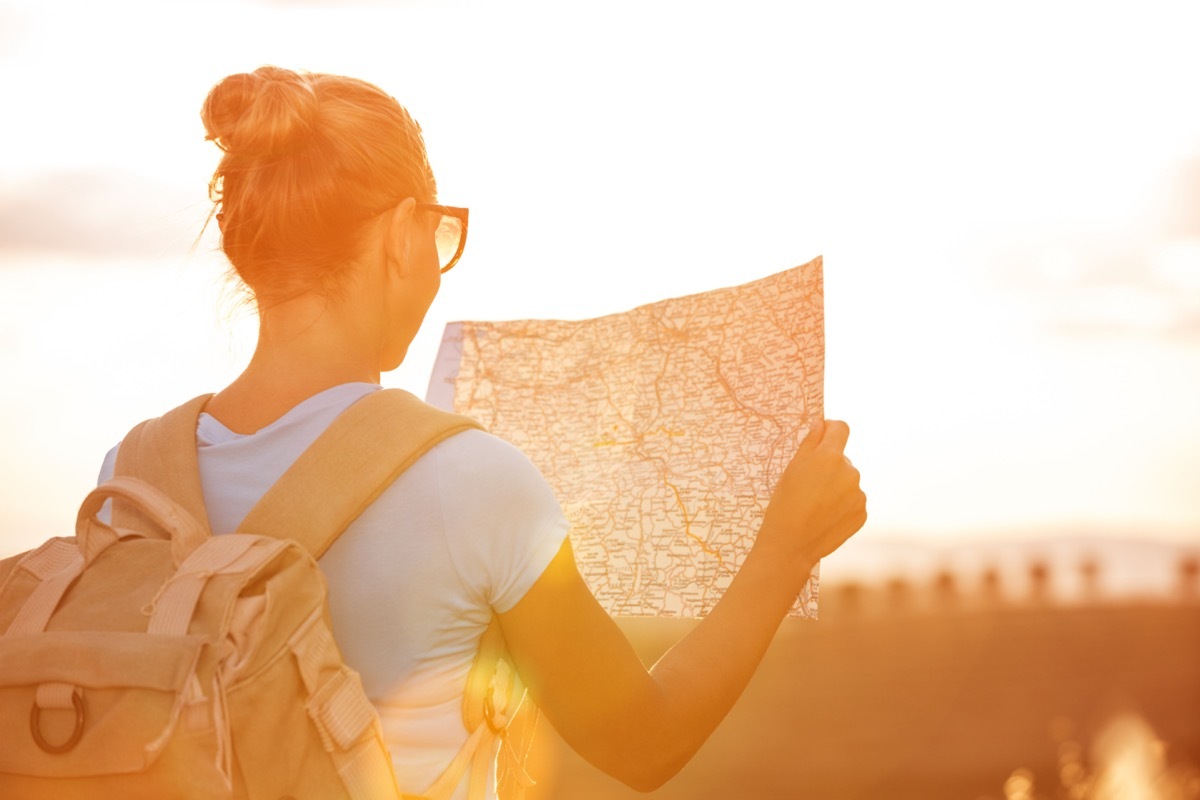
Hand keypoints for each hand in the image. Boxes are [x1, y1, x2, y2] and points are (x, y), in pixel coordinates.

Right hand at [755, 419, 866, 578]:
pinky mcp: (862, 512)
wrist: (791, 543)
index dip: (830, 430)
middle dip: (829, 466)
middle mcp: (850, 471)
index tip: (822, 438)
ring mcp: (859, 494)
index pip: (841, 428)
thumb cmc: (785, 503)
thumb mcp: (792, 468)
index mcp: (830, 456)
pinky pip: (853, 501)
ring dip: (836, 487)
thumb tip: (822, 424)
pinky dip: (842, 505)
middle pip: (842, 458)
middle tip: (809, 485)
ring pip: (848, 481)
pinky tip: (824, 516)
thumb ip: (810, 442)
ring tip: (815, 505)